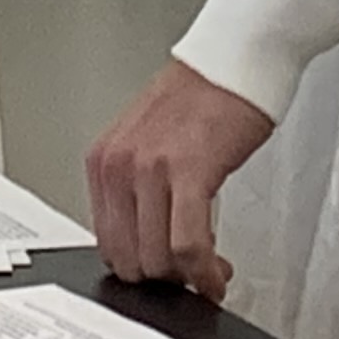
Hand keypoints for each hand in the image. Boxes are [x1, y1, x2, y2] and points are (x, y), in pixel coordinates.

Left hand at [85, 60, 273, 299]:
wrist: (234, 60)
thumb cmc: (201, 97)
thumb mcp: (148, 144)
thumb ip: (139, 191)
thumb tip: (149, 245)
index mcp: (104, 160)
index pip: (107, 242)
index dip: (140, 267)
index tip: (166, 271)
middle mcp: (119, 165)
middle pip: (129, 259)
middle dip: (164, 278)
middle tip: (192, 275)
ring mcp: (150, 169)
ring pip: (158, 260)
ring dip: (188, 278)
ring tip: (210, 270)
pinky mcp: (189, 171)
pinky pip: (188, 245)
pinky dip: (204, 271)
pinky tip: (217, 273)